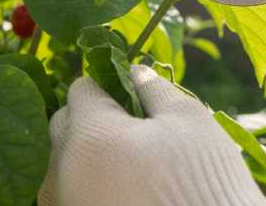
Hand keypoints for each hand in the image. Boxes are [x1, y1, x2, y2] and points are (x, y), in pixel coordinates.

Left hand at [38, 65, 265, 205]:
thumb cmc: (203, 178)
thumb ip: (155, 90)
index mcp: (90, 136)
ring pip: (64, 163)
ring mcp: (65, 204)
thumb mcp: (189, 121)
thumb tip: (136, 72)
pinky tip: (126, 189)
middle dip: (92, 119)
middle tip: (134, 130)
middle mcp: (63, 172)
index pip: (82, 90)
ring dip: (89, 154)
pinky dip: (91, 183)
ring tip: (132, 163)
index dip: (109, 86)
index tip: (132, 96)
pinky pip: (71, 192)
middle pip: (65, 125)